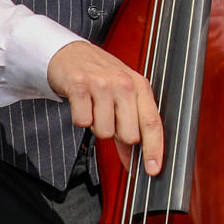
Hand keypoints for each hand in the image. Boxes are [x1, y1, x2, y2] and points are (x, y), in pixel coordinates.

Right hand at [48, 41, 165, 176]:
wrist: (69, 53)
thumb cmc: (100, 76)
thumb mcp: (121, 96)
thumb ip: (130, 127)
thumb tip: (134, 161)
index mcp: (141, 86)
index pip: (152, 123)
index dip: (154, 149)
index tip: (153, 170)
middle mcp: (124, 83)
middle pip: (128, 134)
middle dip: (117, 135)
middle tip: (108, 118)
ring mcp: (102, 84)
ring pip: (104, 131)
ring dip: (97, 126)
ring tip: (94, 107)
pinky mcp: (79, 85)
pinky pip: (83, 121)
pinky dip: (80, 118)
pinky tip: (82, 104)